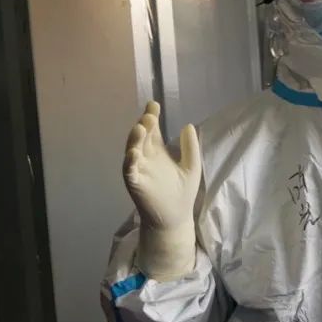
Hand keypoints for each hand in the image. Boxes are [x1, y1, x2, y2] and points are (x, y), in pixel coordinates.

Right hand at [123, 101, 200, 279]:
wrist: (176, 216)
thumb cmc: (182, 191)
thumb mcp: (191, 166)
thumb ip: (190, 147)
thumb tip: (188, 125)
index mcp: (157, 152)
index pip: (152, 130)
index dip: (151, 117)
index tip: (154, 104)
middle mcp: (145, 158)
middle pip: (141, 138)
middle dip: (144, 125)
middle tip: (150, 115)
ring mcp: (139, 170)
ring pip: (132, 151)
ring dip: (134, 140)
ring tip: (141, 128)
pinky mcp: (136, 184)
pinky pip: (130, 172)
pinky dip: (130, 162)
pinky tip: (133, 153)